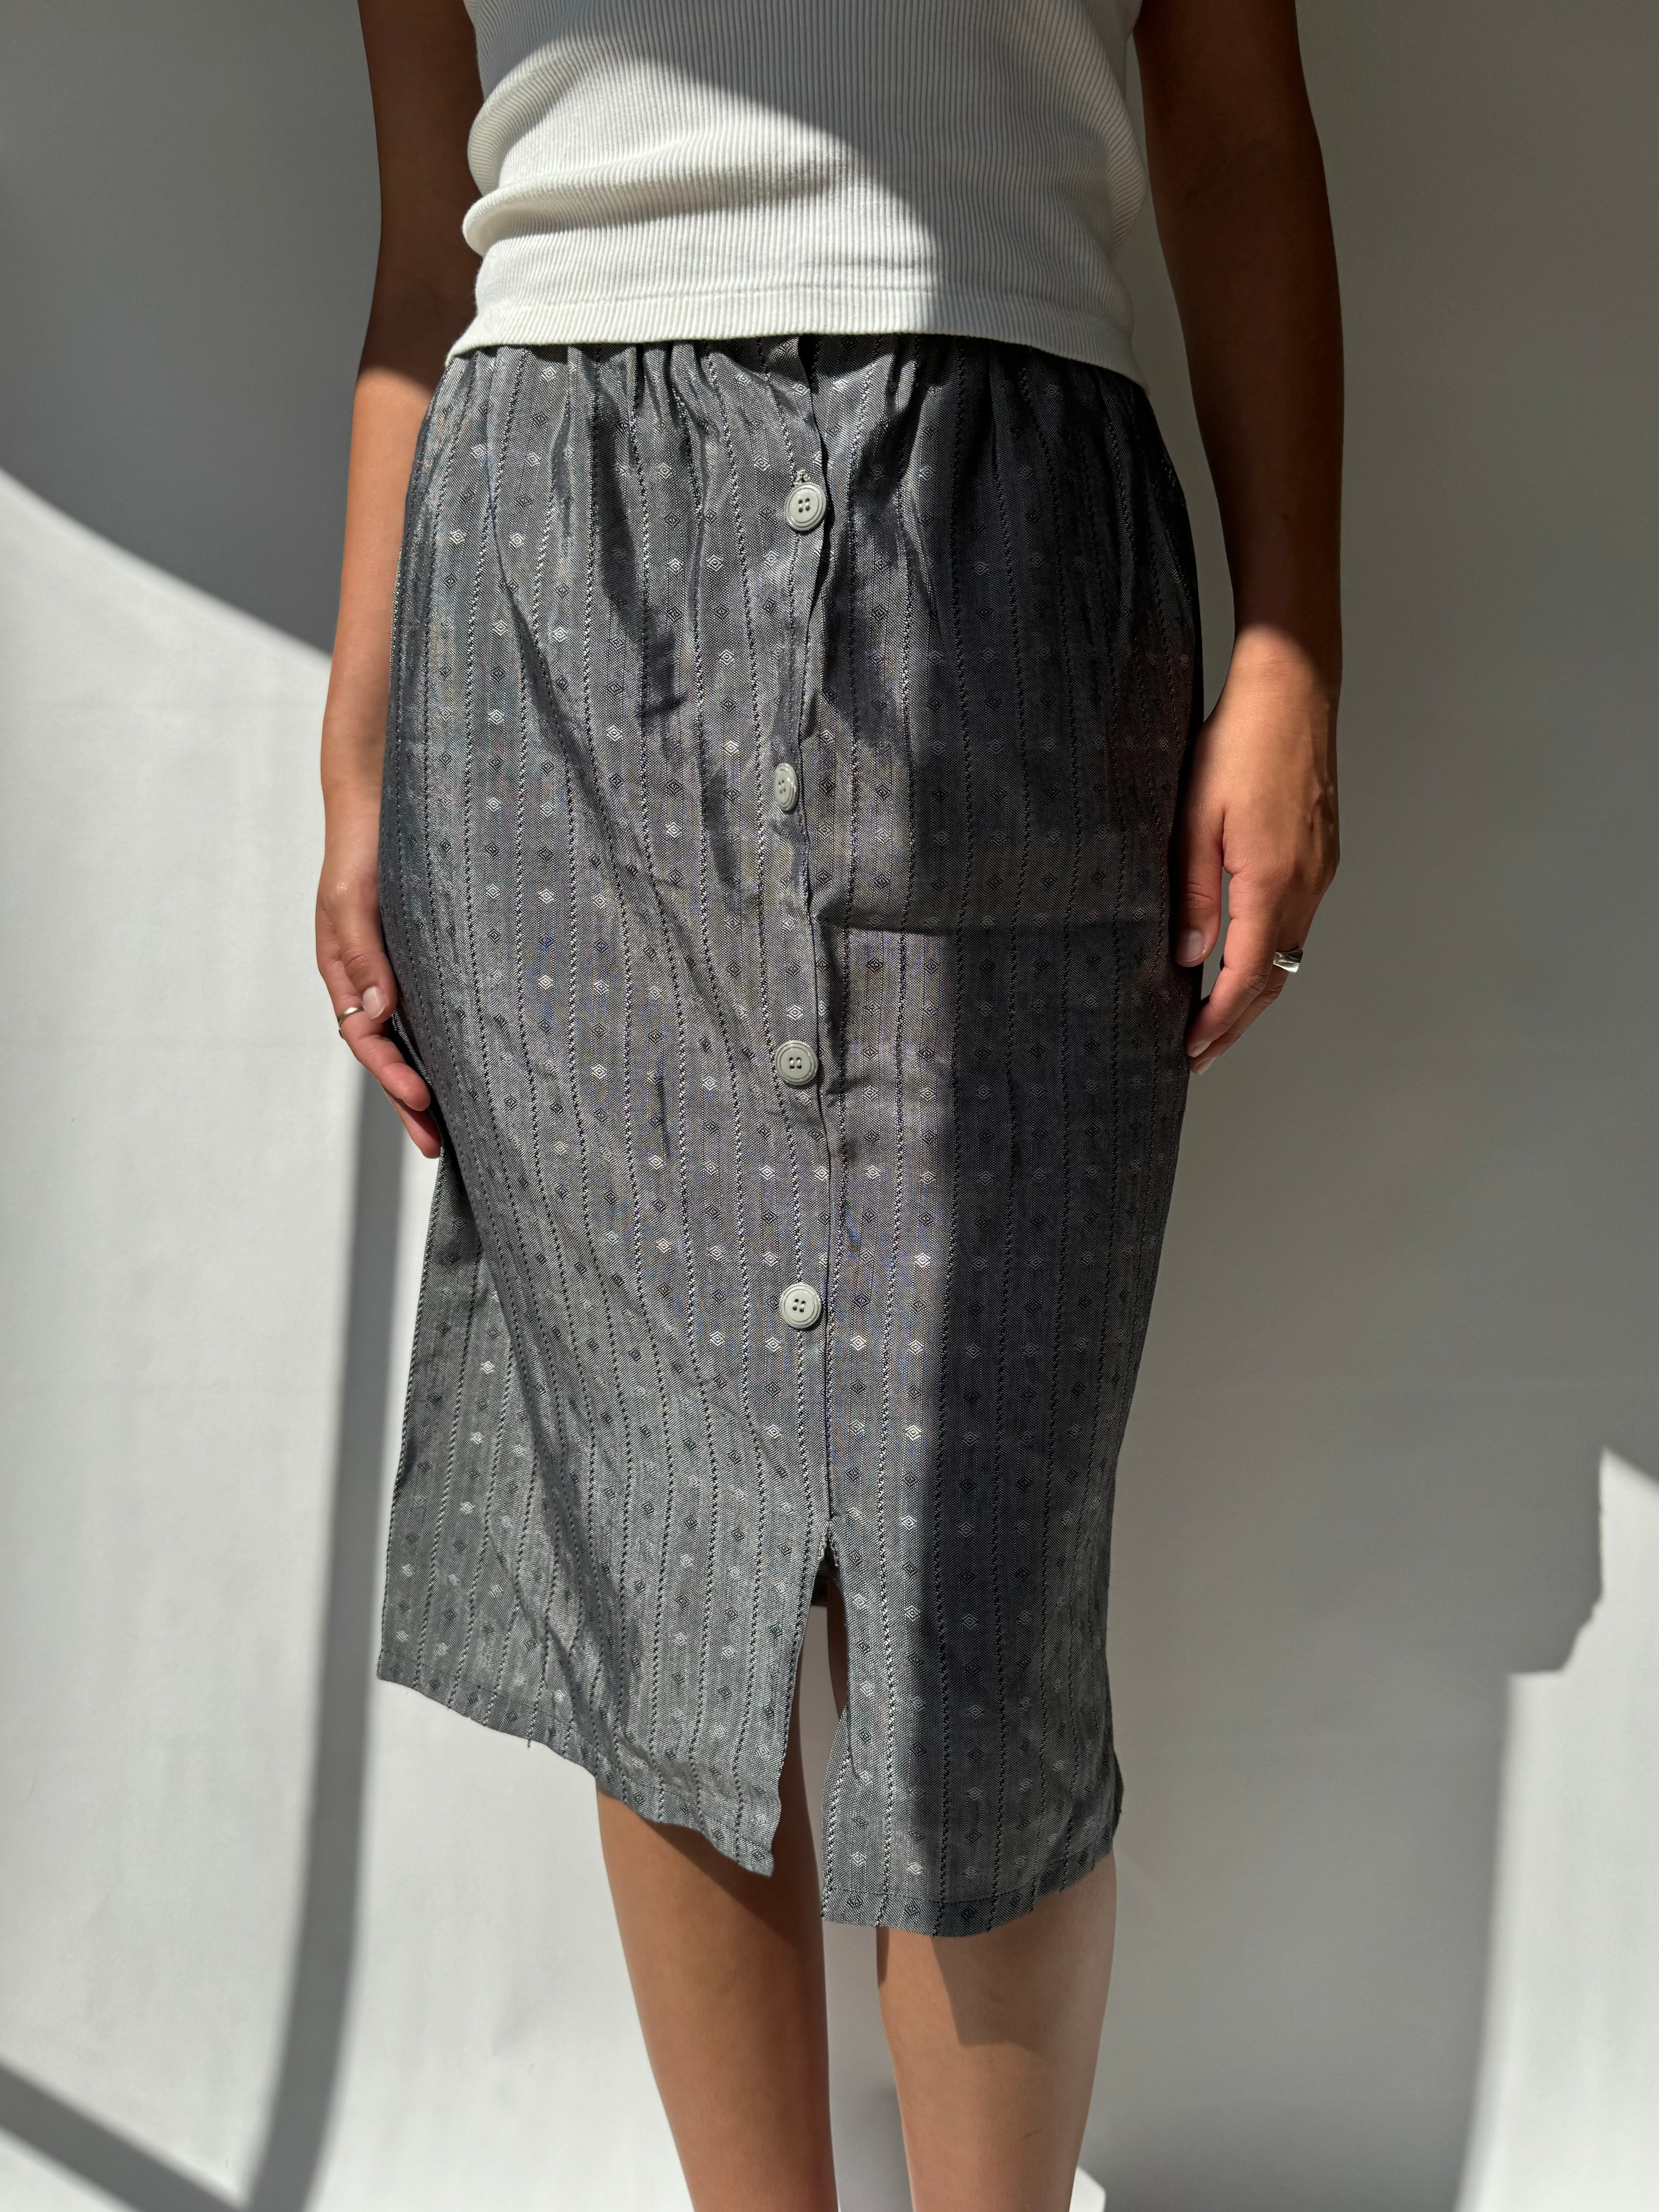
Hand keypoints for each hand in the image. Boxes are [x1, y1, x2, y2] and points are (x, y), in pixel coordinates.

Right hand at [315, 790, 441, 1155]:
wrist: (388, 802)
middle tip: (438, 1146)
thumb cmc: (362, 849)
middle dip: (411, 1102)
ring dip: (436, 1080)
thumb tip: (376, 1013)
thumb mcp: (352, 900)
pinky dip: (454, 1040)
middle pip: (391, 1054)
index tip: (422, 1103)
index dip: (391, 1075)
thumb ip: (361, 955)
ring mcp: (402, 973)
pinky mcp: (431, 959)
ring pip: (416, 1039)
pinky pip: (440, 1009)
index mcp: (345, 974)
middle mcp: (373, 982)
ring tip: (463, 1126)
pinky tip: (481, 1063)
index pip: (366, 1039)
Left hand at [1174, 626, 1339, 1071]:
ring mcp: (1318, 870)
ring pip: (1288, 955)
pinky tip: (1246, 960)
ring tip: (1219, 1022)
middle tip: (1201, 1056)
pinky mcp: (1320, 854)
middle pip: (1272, 978)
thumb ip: (1194, 892)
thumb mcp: (1197, 819)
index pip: (1244, 977)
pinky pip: (1296, 924)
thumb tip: (1190, 957)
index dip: (1217, 1021)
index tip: (1190, 1049)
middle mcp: (1305, 885)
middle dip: (1236, 1023)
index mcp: (1270, 881)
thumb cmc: (1238, 743)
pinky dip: (1270, 956)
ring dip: (1254, 994)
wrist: (1292, 689)